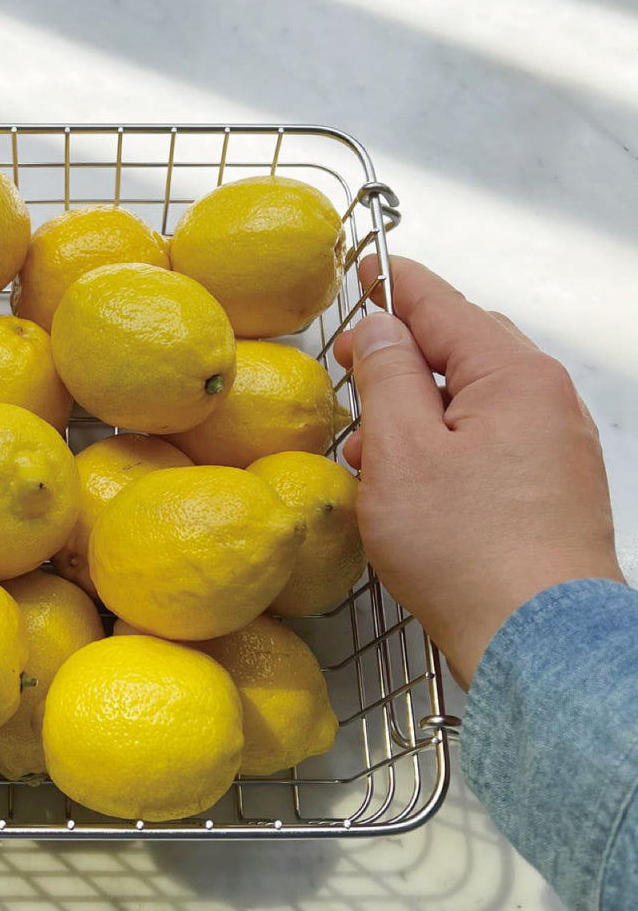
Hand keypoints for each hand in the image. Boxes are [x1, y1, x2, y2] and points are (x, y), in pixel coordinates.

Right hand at [332, 257, 623, 688]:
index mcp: (513, 375)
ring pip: (476, 400)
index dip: (395, 284)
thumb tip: (383, 328)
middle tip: (352, 370)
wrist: (538, 642)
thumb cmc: (466, 549)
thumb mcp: (401, 449)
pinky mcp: (556, 489)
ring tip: (372, 451)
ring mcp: (559, 446)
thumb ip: (388, 374)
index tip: (365, 267)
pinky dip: (449, 446)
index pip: (443, 305)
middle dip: (404, 356)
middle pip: (465, 348)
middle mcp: (549, 400)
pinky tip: (414, 484)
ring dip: (420, 412)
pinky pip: (494, 441)